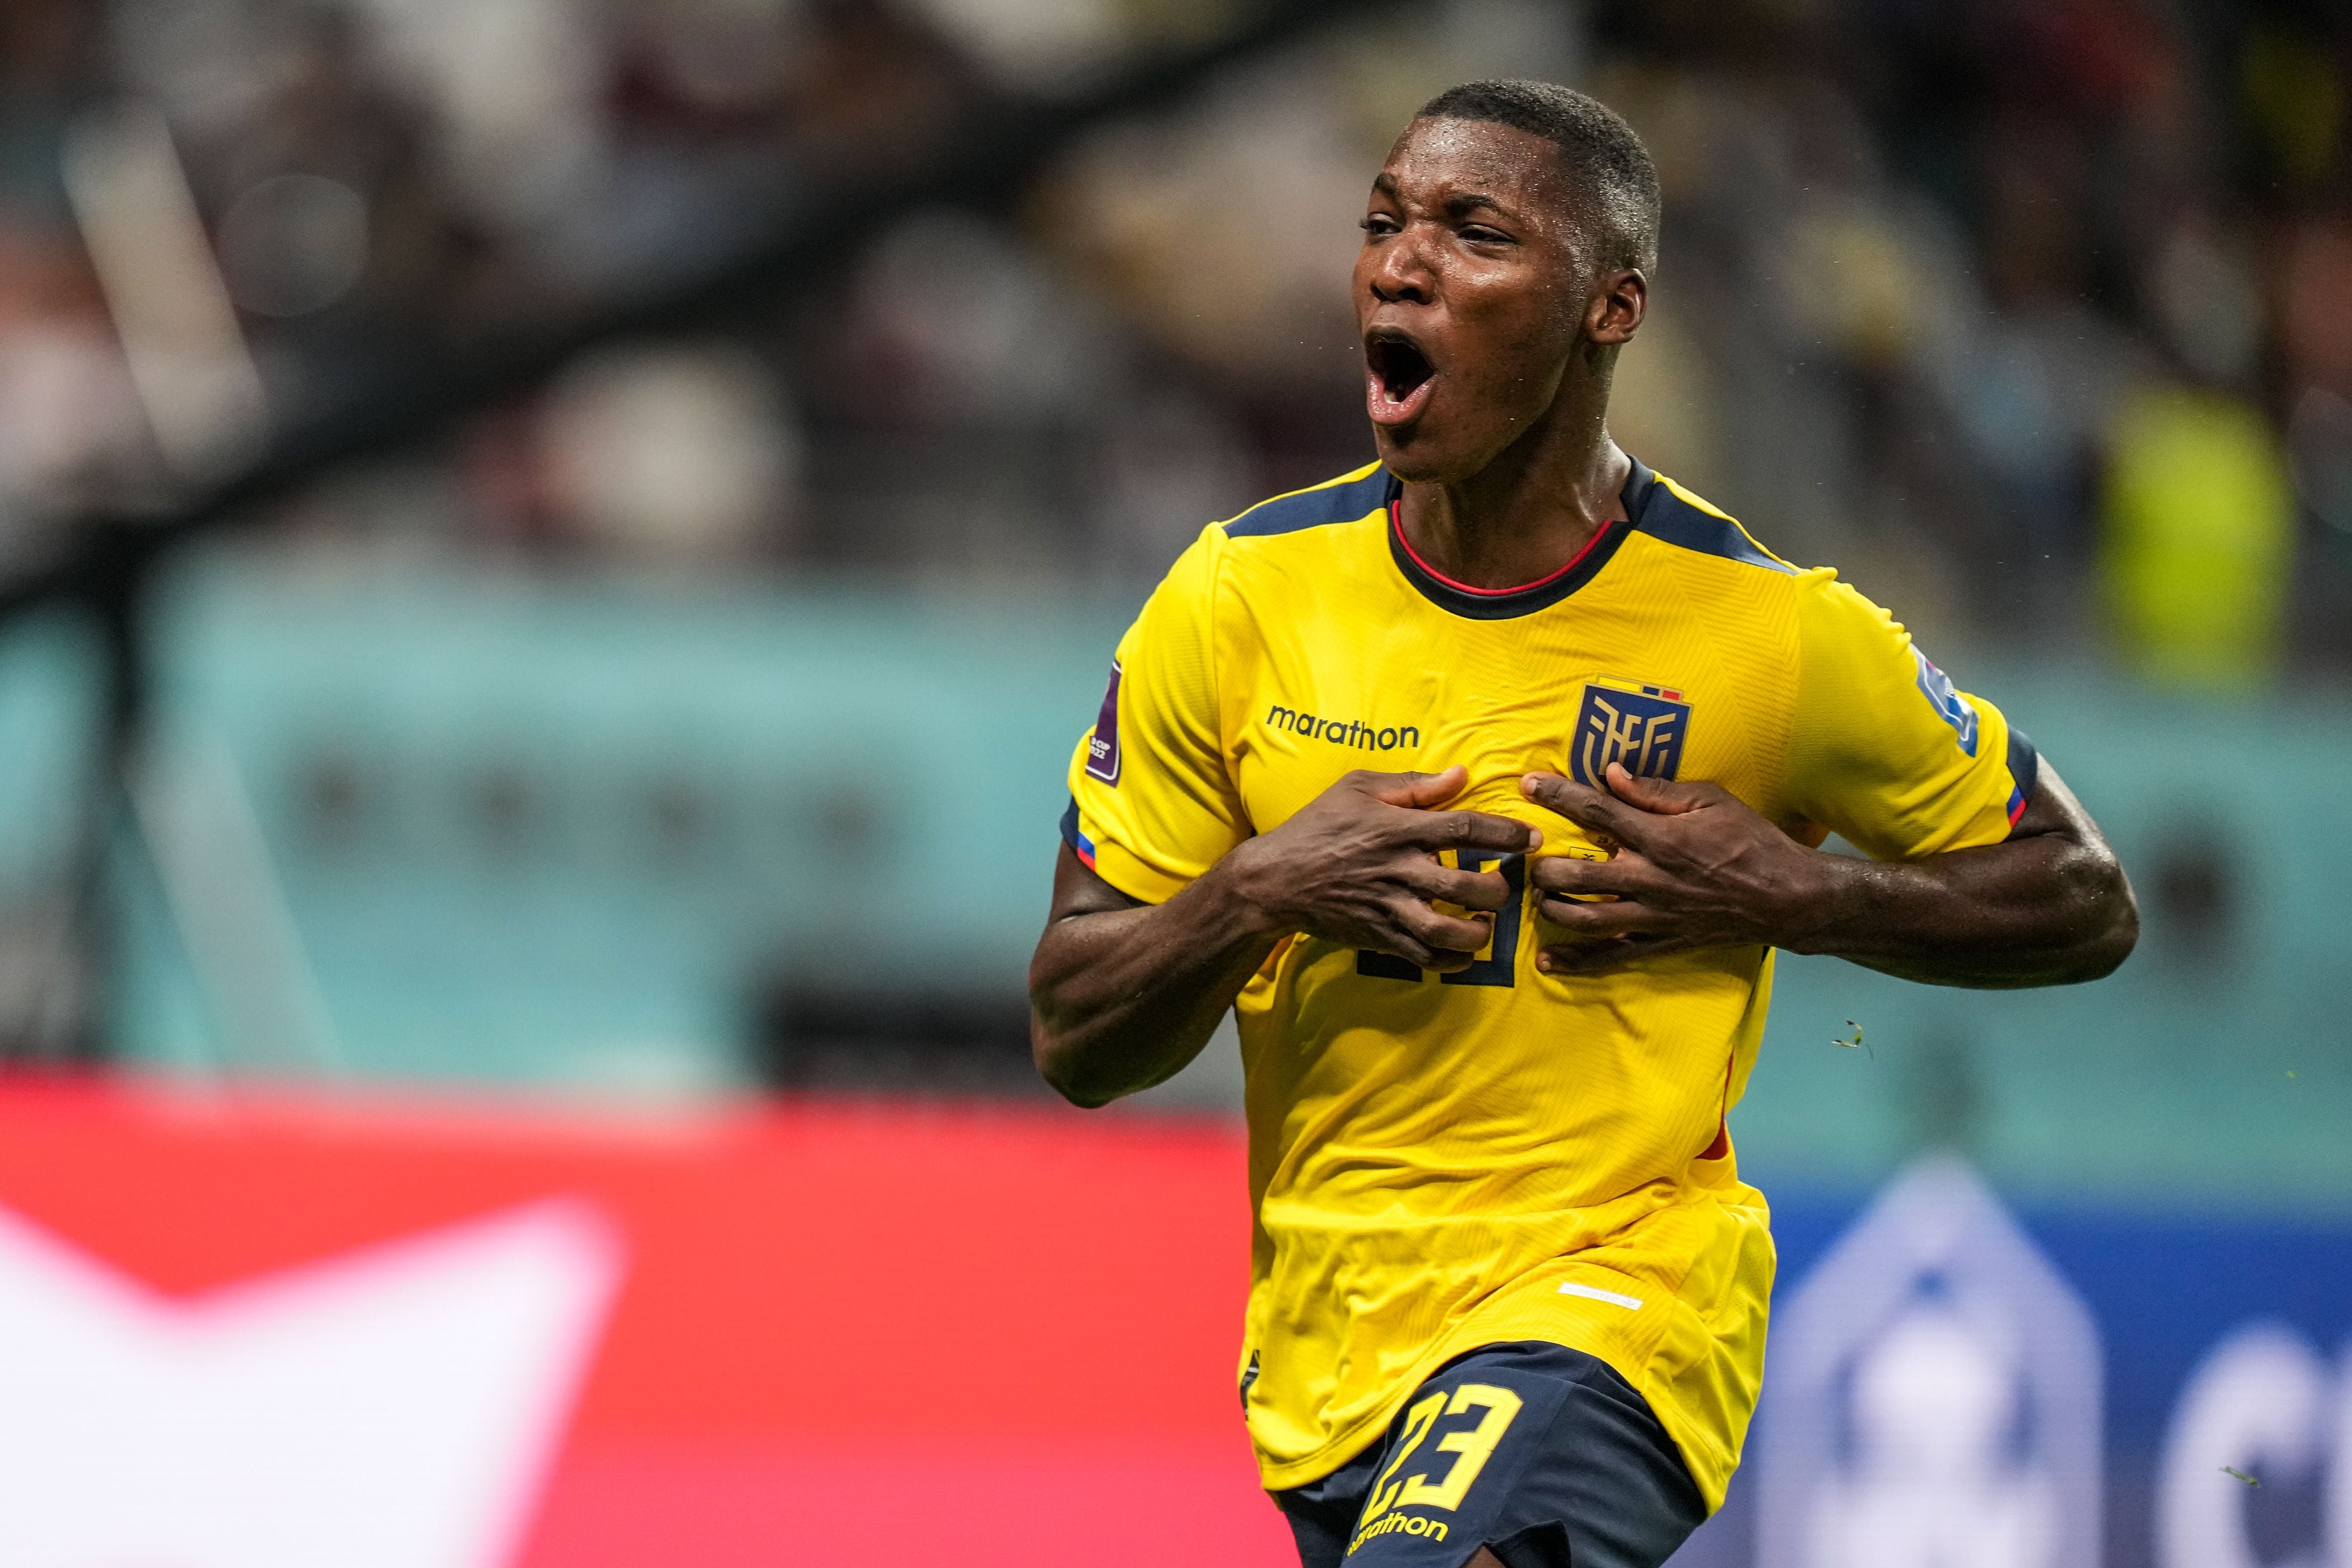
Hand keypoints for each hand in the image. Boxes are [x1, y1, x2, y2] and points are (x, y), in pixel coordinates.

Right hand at [1224, 766, 1541, 971]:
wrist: (1272, 880)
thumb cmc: (1317, 825)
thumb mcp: (1358, 788)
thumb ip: (1414, 784)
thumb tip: (1461, 774)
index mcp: (1396, 829)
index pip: (1463, 829)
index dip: (1505, 833)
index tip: (1532, 838)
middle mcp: (1397, 870)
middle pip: (1465, 885)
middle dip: (1498, 888)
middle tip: (1507, 883)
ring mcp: (1387, 908)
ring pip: (1446, 930)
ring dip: (1478, 931)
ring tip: (1486, 921)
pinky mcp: (1378, 938)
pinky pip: (1425, 958)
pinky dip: (1453, 961)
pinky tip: (1466, 951)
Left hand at [1518, 762, 1831, 973]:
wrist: (1788, 897)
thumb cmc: (1752, 841)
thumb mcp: (1712, 800)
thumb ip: (1656, 791)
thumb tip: (1612, 774)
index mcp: (1660, 838)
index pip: (1596, 812)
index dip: (1558, 795)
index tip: (1528, 785)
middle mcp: (1649, 880)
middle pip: (1576, 875)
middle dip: (1543, 866)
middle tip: (1531, 856)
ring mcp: (1652, 917)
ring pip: (1585, 919)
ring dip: (1552, 907)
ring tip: (1540, 895)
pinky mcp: (1661, 944)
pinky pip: (1612, 957)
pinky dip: (1577, 961)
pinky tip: (1548, 959)